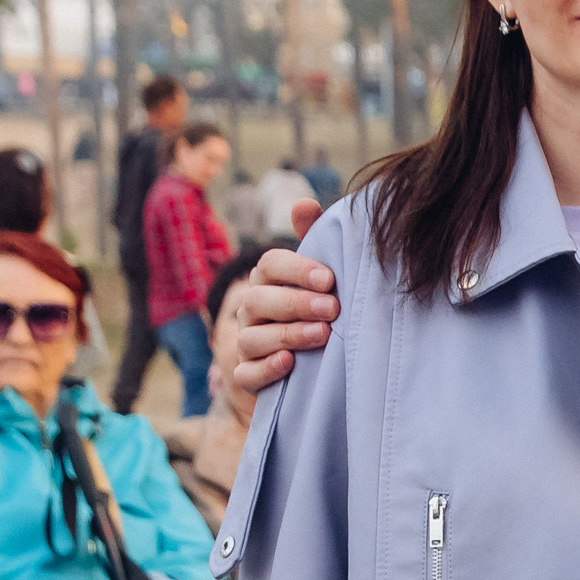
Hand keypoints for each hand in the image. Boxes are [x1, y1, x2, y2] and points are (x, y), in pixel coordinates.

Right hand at [229, 241, 338, 400]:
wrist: (317, 362)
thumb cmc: (321, 308)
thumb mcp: (321, 277)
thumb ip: (314, 240)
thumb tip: (304, 203)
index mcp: (267, 281)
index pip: (270, 265)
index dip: (297, 269)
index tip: (329, 278)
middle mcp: (251, 310)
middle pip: (258, 300)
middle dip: (296, 303)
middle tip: (333, 308)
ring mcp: (247, 343)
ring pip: (252, 338)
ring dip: (288, 335)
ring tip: (323, 335)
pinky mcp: (248, 376)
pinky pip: (247, 374)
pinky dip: (266, 369)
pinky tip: (290, 363)